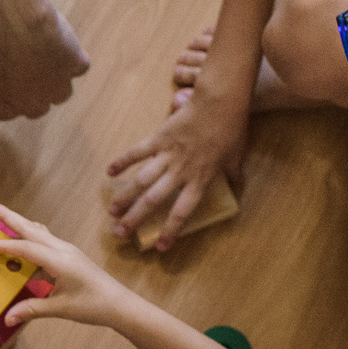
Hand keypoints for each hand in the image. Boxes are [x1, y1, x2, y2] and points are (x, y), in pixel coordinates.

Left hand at [0, 3, 89, 120]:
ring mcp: (57, 88)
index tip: (8, 81)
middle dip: (34, 92)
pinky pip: (79, 65)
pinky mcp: (76, 66)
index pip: (7, 112)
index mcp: (3, 106)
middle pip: (37, 108)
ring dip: (56, 79)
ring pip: (62, 93)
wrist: (15, 21)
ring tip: (47, 57)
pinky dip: (73, 55)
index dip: (9, 95)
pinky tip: (62, 42)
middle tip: (29, 69)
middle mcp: (32, 105)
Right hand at [0, 200, 133, 329]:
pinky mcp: (68, 255)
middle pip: (30, 229)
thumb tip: (7, 319)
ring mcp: (66, 250)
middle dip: (8, 216)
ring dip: (18, 223)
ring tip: (0, 216)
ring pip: (37, 232)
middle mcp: (62, 250)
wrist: (120, 305)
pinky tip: (21, 240)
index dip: (4, 246)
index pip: (26, 248)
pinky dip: (28, 237)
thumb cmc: (94, 306)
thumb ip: (32, 310)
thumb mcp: (61, 309)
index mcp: (60, 261)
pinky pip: (44, 241)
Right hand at [105, 86, 248, 248]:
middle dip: (135, 219)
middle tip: (119, 233)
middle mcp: (180, 172)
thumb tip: (238, 187)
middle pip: (153, 200)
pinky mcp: (158, 139)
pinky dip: (122, 161)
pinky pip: (137, 152)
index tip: (160, 246)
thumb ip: (233, 174)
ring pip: (141, 181)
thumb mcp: (236, 156)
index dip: (170, 229)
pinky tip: (109, 172)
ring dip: (125, 197)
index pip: (183, 211)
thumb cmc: (231, 129)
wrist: (220, 102)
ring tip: (112, 211)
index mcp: (200, 179)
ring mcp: (167, 155)